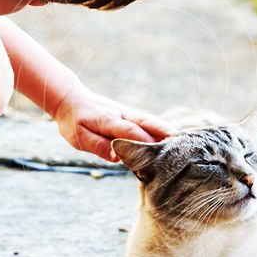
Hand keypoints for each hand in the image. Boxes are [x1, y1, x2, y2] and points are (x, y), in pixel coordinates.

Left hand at [53, 86, 174, 161]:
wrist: (71, 99)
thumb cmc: (74, 121)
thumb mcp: (78, 137)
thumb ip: (98, 145)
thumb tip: (118, 156)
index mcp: (109, 121)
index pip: (131, 131)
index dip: (146, 142)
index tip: (160, 153)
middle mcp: (123, 115)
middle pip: (148, 123)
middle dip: (165, 134)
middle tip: (183, 146)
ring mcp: (128, 114)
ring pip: (151, 122)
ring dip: (167, 131)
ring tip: (185, 143)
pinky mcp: (131, 116)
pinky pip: (149, 122)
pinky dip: (162, 129)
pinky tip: (173, 139)